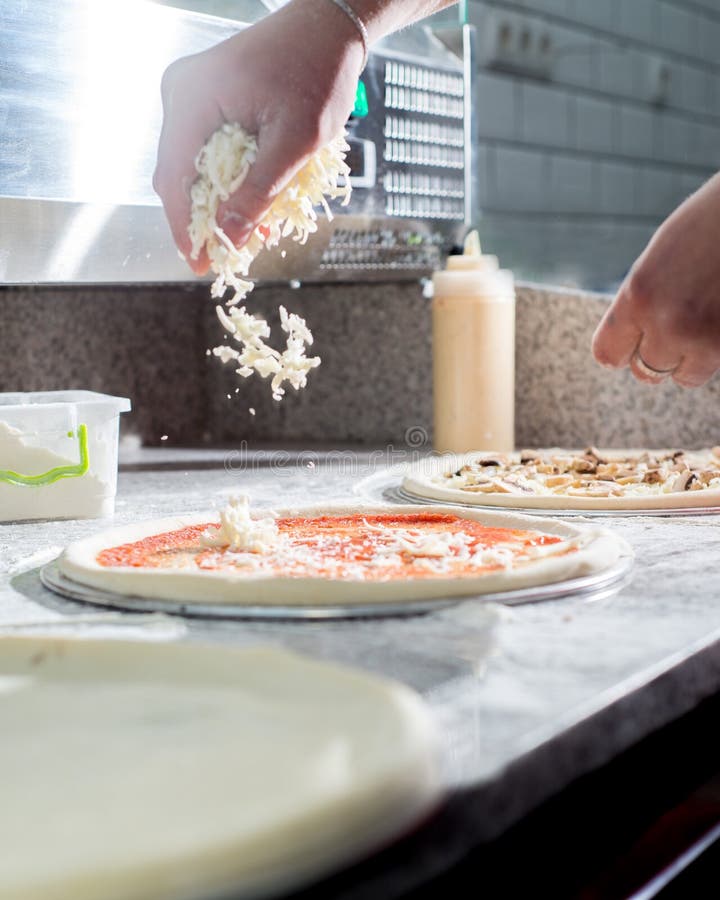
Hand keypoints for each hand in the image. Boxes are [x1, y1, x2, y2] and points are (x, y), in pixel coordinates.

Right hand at [153, 0, 364, 274]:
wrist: (326, 28)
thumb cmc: (316, 74)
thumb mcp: (294, 141)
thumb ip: (258, 190)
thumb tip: (228, 237)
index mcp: (192, 99)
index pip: (173, 179)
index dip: (185, 228)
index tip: (199, 263)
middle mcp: (180, 93)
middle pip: (178, 174)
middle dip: (203, 217)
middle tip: (226, 255)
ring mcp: (189, 93)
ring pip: (191, 164)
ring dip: (216, 200)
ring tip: (245, 231)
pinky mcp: (204, 97)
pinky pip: (203, 148)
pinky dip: (223, 178)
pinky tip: (247, 200)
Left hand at [592, 173, 719, 387]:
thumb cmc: (710, 224)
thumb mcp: (659, 258)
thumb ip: (642, 300)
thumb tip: (634, 339)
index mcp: (639, 295)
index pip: (608, 353)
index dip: (620, 352)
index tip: (630, 346)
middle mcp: (667, 323)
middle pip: (646, 370)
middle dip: (659, 354)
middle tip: (676, 328)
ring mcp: (704, 338)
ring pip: (686, 376)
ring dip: (692, 357)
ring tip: (705, 319)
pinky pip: (715, 365)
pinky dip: (717, 350)